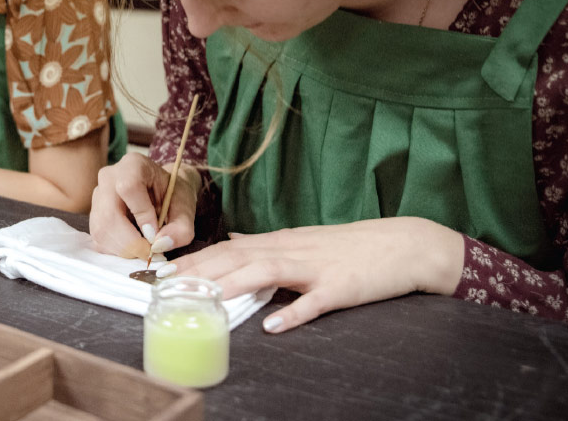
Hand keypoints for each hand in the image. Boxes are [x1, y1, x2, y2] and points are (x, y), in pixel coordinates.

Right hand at [90, 152, 201, 258]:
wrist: (161, 195)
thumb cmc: (173, 197)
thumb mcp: (186, 208)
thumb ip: (180, 228)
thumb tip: (161, 245)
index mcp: (133, 165)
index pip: (128, 187)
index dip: (142, 215)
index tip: (156, 232)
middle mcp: (109, 177)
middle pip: (108, 214)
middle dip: (131, 242)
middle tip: (150, 251)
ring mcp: (97, 196)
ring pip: (101, 230)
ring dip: (124, 249)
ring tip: (143, 249)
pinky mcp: (93, 216)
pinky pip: (98, 239)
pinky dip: (117, 251)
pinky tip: (132, 247)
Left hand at [167, 217, 463, 332]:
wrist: (403, 244)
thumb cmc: (351, 248)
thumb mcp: (303, 240)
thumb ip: (267, 245)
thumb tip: (233, 240)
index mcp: (281, 242)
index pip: (228, 247)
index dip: (195, 259)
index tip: (164, 271)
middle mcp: (292, 250)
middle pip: (238, 257)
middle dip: (201, 271)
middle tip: (169, 286)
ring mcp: (316, 268)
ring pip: (269, 272)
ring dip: (235, 285)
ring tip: (207, 300)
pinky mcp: (342, 288)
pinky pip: (315, 303)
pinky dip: (293, 313)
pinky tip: (273, 327)